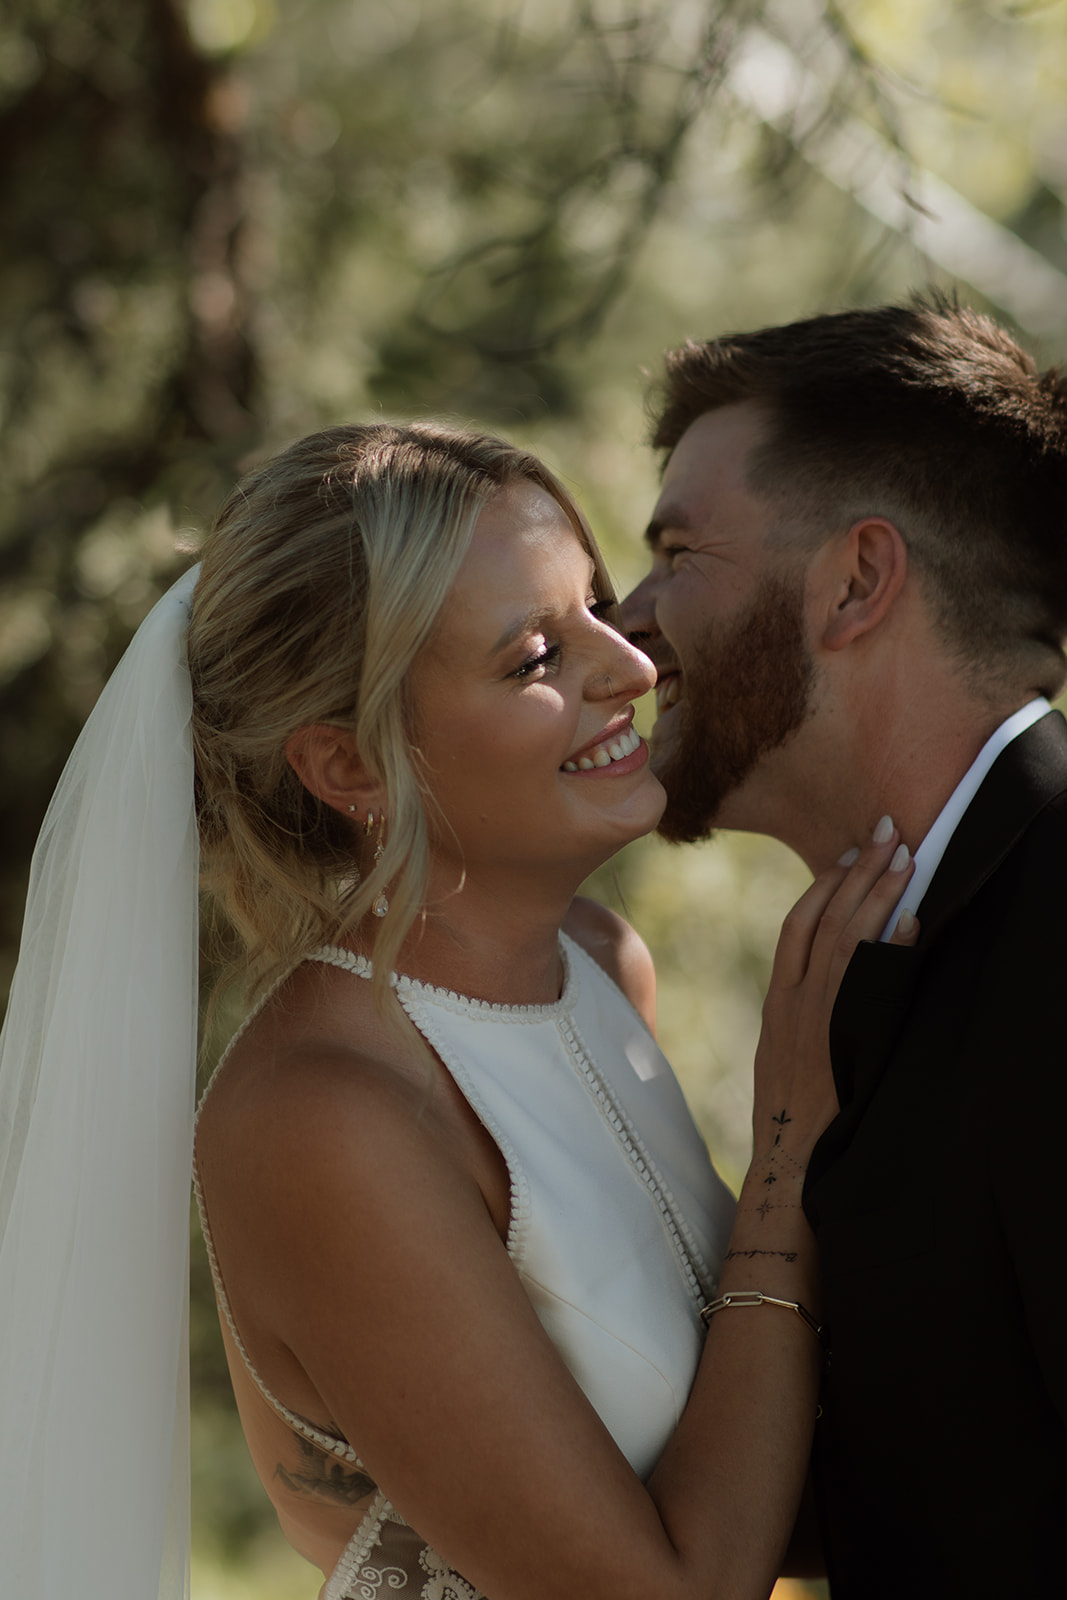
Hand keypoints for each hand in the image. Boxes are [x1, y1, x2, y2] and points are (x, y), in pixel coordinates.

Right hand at [752, 818, 917, 1164]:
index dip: (823, 885)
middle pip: (824, 918)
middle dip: (858, 871)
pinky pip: (865, 981)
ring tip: (906, 859)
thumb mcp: (784, 1053)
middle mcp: (793, 1000)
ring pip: (845, 938)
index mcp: (777, 1000)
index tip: (849, 855)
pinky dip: (889, 947)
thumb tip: (832, 980)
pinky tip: (912, 920)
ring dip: (879, 894)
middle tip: (887, 832)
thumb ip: (804, 1012)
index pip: (796, 925)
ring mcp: (815, 1016)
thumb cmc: (791, 1114)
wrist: (786, 1158)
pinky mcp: (838, 1035)